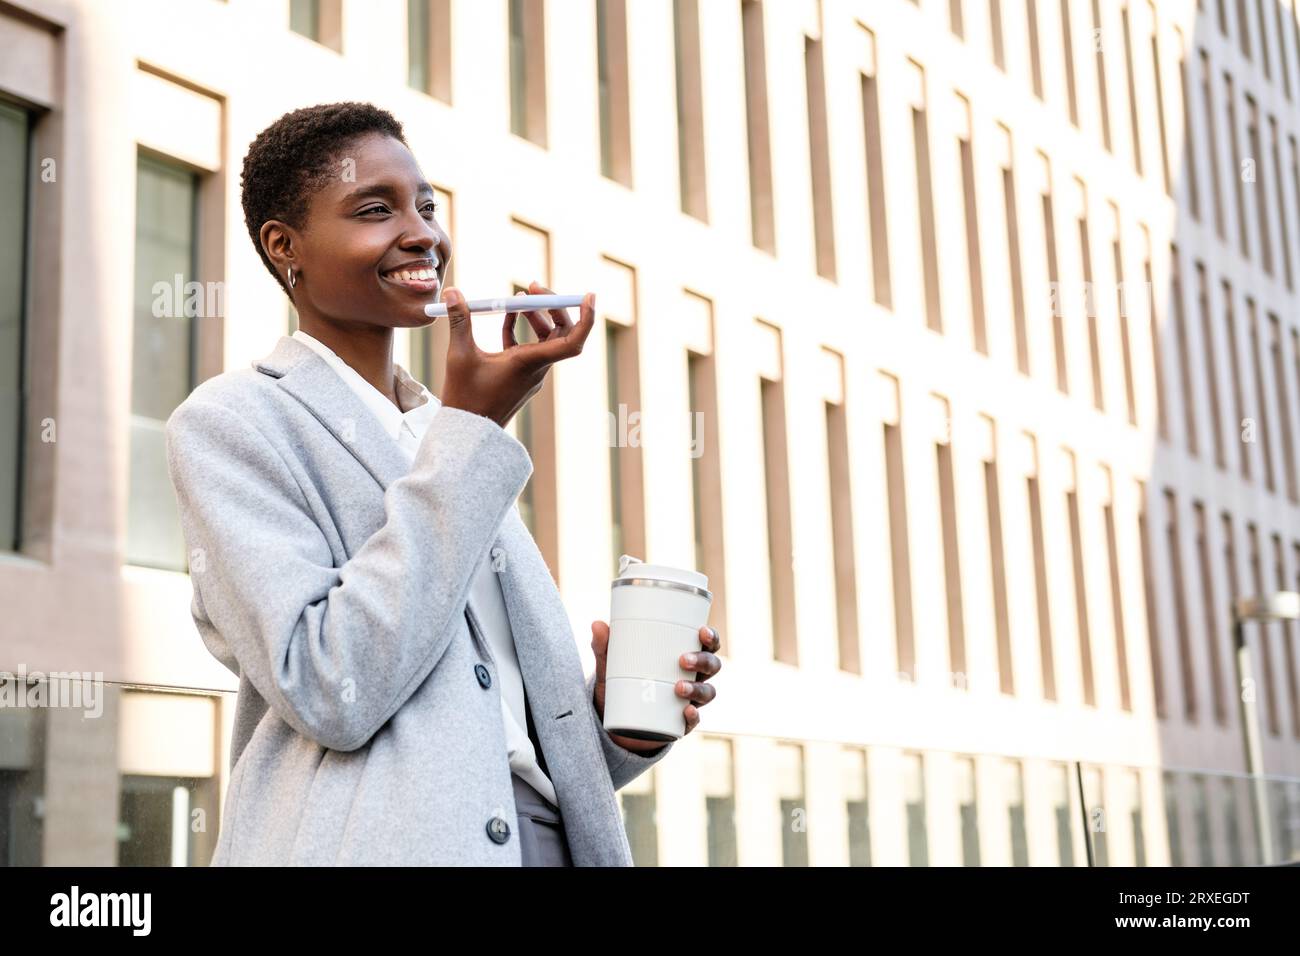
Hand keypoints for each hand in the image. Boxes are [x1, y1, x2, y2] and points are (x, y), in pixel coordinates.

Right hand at [440, 281, 594, 427]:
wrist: (468, 432)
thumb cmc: (465, 398)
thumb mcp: (459, 355)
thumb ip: (459, 321)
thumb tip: (452, 292)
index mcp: (530, 363)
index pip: (572, 341)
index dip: (586, 318)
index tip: (588, 295)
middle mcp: (538, 369)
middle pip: (561, 332)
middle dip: (551, 305)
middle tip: (533, 285)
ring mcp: (532, 374)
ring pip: (547, 339)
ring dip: (536, 316)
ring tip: (518, 298)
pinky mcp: (523, 377)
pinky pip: (533, 348)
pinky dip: (524, 331)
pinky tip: (507, 317)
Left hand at [590, 621, 722, 749]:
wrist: (614, 717)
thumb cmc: (622, 679)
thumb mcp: (612, 662)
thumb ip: (605, 644)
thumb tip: (597, 624)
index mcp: (685, 656)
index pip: (708, 644)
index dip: (711, 637)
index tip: (702, 631)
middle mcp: (693, 677)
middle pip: (712, 666)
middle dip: (703, 661)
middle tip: (683, 660)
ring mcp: (689, 700)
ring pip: (707, 693)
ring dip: (697, 689)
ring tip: (678, 687)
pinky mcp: (680, 723)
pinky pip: (693, 721)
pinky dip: (693, 717)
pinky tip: (686, 711)